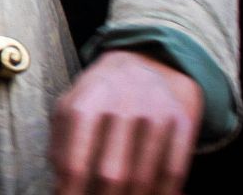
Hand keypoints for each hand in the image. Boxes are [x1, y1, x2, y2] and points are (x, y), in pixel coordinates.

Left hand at [51, 49, 200, 194]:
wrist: (150, 61)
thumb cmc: (101, 94)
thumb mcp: (71, 107)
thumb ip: (61, 146)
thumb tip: (61, 186)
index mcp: (86, 102)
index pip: (74, 161)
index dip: (70, 192)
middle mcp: (122, 105)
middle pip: (111, 175)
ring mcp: (155, 112)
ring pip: (144, 178)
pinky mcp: (182, 121)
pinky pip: (173, 171)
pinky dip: (163, 193)